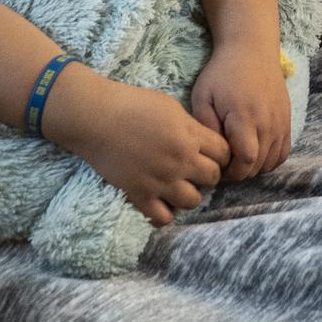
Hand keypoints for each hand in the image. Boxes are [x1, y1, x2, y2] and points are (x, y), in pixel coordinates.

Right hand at [42, 66, 229, 225]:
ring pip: (193, 201)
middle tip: (196, 170)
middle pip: (213, 177)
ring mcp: (160, 180)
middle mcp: (180, 160)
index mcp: (190, 135)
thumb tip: (200, 140)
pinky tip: (161, 201)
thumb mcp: (170, 106)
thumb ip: (190, 126)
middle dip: (208, 173)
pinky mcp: (139, 194)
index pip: (225, 153)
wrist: (96, 117)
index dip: (222, 154)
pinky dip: (165, 213)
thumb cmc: (132, 104)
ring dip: (189, 194)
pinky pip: (163, 217)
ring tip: (179, 186)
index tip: (213, 154)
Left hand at [190, 43, 291, 181]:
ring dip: (255, 167)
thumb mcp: (203, 96)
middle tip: (224, 164)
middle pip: (259, 165)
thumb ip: (206, 126)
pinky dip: (270, 159)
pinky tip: (256, 152)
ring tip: (238, 157)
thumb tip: (212, 153)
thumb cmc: (222, 72)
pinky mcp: (287, 119)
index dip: (231, 173)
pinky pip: (284, 151)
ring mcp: (281, 122)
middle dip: (240, 172)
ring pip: (272, 161)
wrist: (252, 49)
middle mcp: (268, 123)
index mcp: (245, 118)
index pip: (246, 162)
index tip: (218, 167)